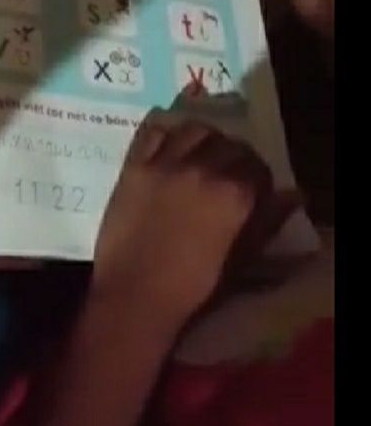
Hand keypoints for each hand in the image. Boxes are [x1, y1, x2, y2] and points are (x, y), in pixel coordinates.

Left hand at [92, 114, 271, 330]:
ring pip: (194, 130)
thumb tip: (290, 196)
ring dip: (203, 139)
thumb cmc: (192, 286)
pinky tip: (167, 148)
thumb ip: (266, 221)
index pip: (257, 166)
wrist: (135, 295)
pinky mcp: (134, 167)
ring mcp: (165, 165)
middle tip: (227, 172)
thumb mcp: (240, 257)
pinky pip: (153, 133)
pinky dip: (165, 134)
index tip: (251, 188)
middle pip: (229, 144)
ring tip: (199, 155)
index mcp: (234, 195)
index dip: (257, 177)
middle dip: (234, 156)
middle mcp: (203, 170)